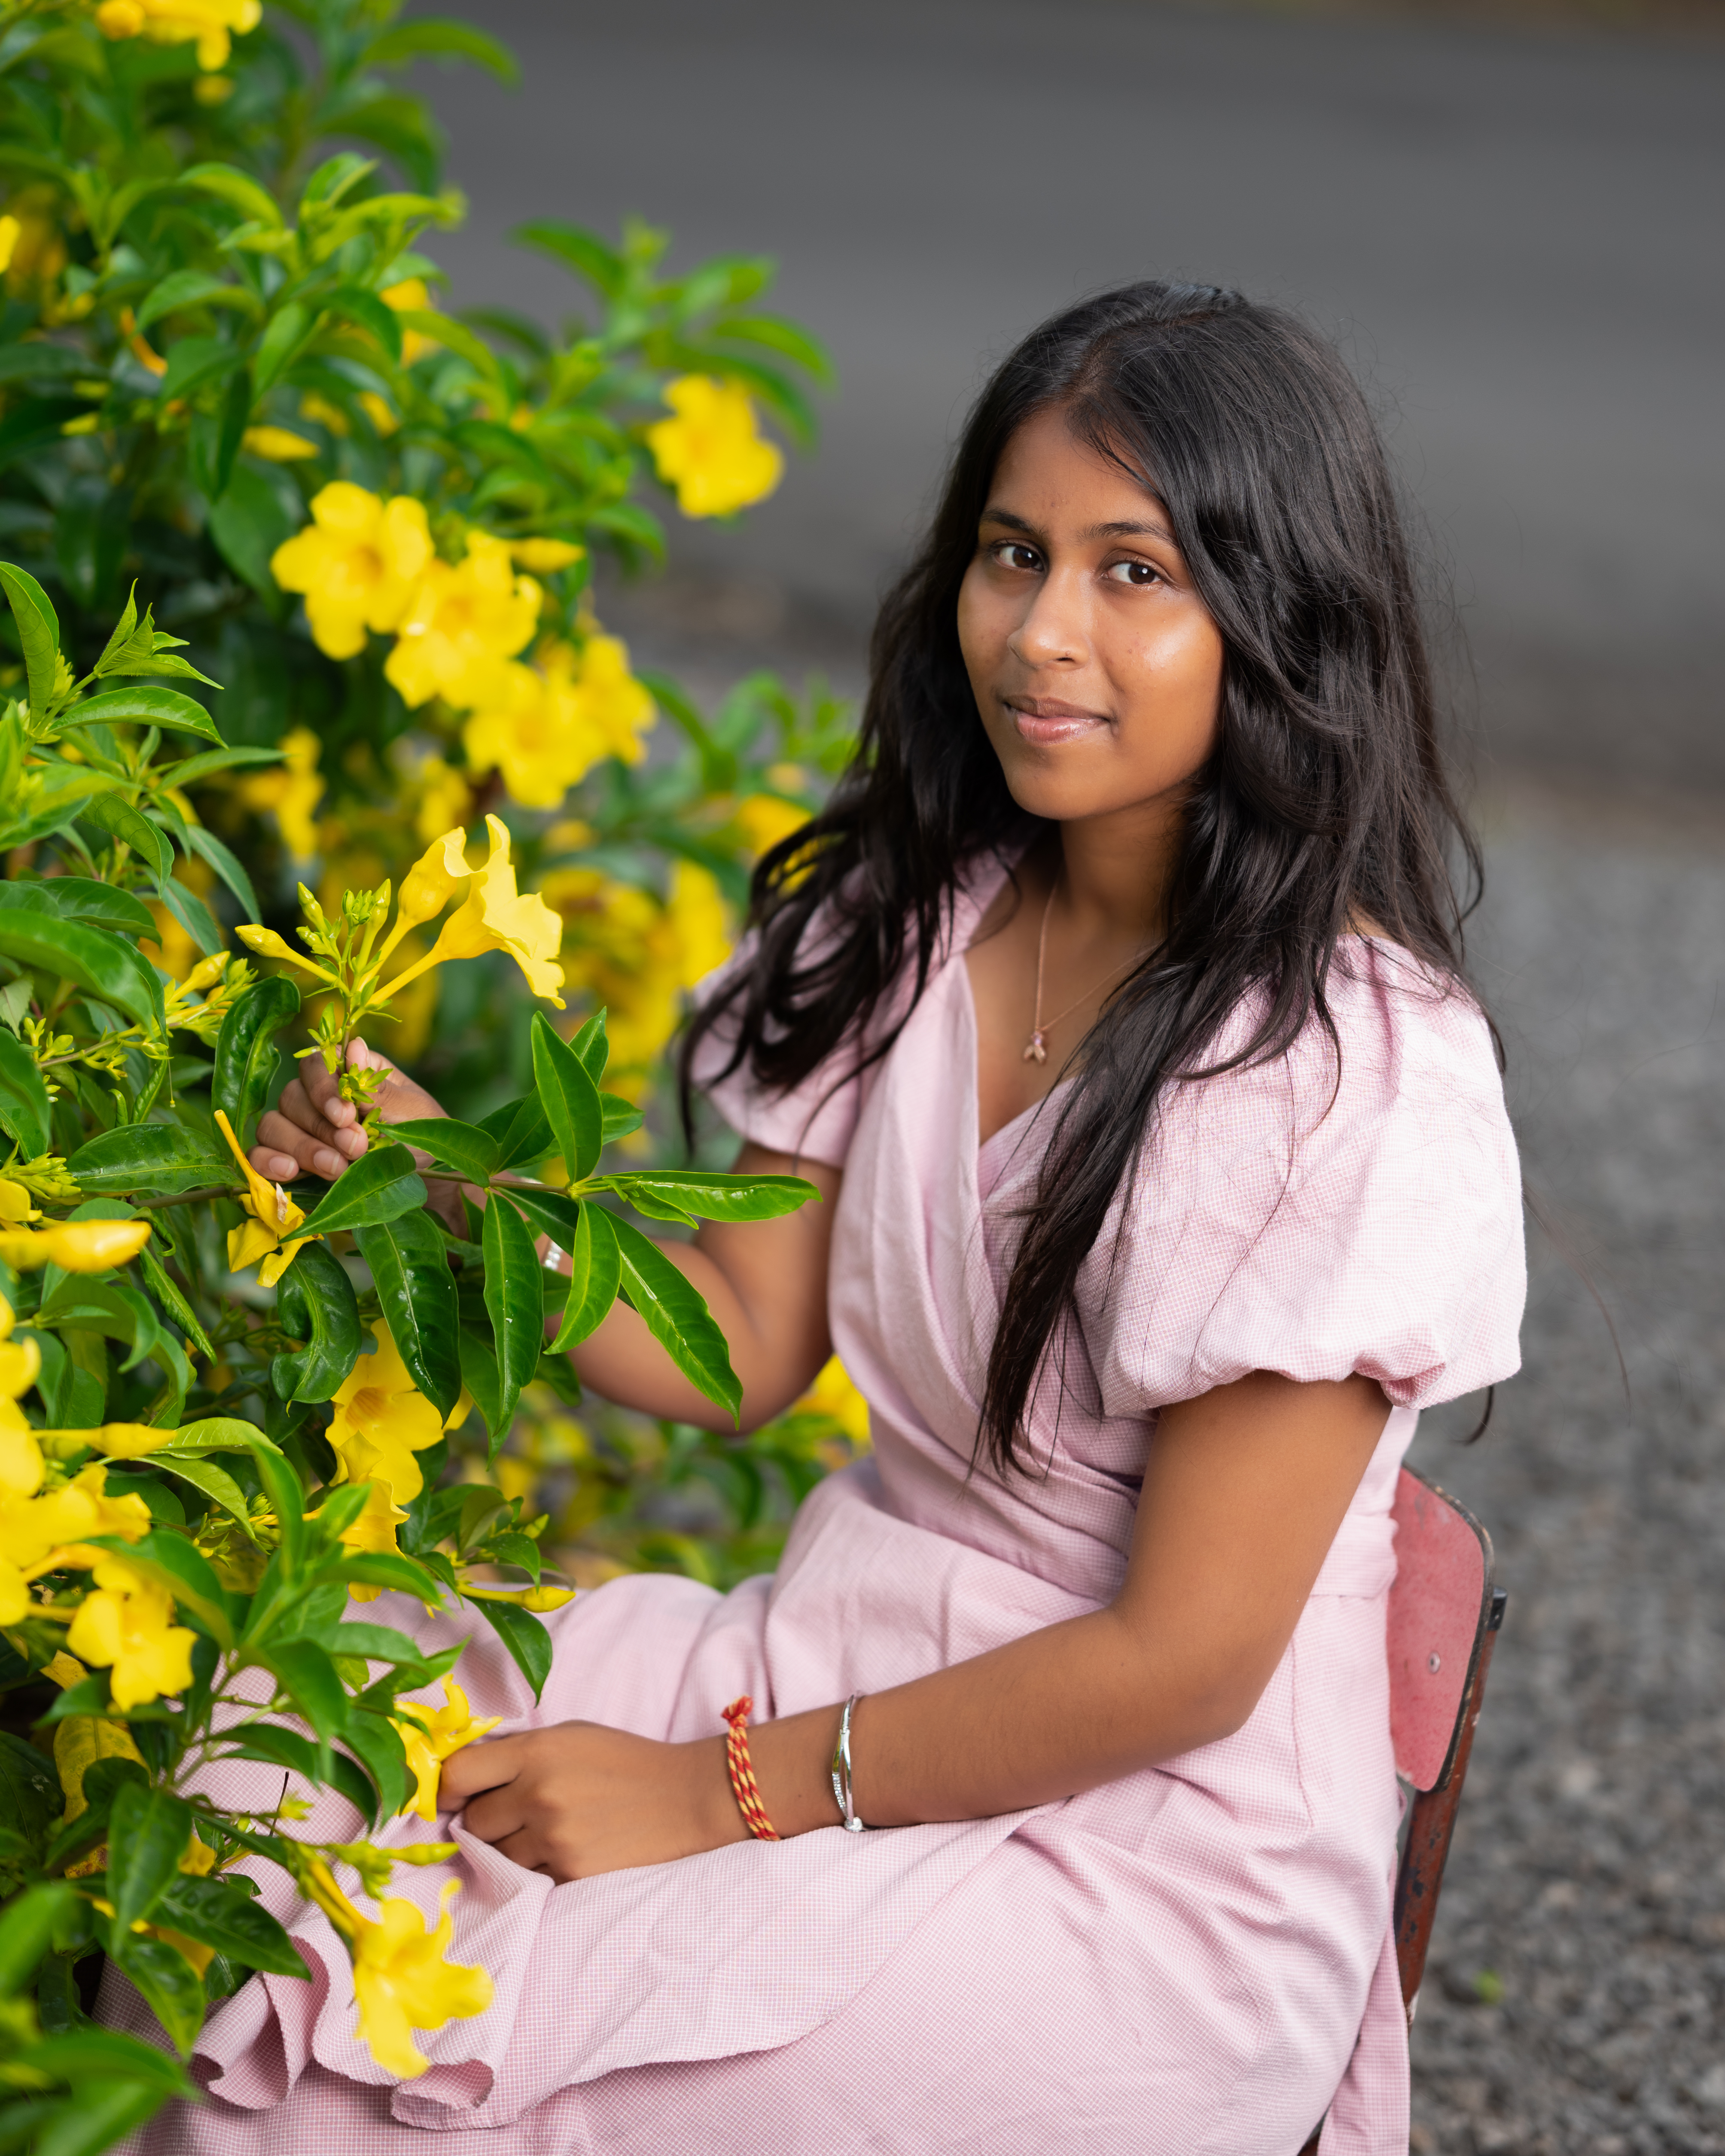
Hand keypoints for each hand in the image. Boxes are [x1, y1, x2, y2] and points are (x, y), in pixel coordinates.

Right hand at [251, 1040, 464, 1232]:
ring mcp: (299, 1128)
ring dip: (302, 1147)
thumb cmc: (422, 1140)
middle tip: (355, 1147)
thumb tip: (355, 1045)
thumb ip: (377, 1088)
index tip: (346, 1116)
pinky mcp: (289, 1160)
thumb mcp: (411, 1114)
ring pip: (274, 1126)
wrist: (427, 1184)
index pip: (314, 1066)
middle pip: (292, 1098)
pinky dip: (268, 1162)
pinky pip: (260, 1155)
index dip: (324, 1090)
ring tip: (336, 1168)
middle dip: (322, 1127)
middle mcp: (317, 1096)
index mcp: (349, 1073)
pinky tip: (289, 1172)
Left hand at [439, 1722, 745, 1881]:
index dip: (449, 1789)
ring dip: (509, 1850)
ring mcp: (554, 1839)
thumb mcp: (569, 1737)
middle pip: (473, 1823)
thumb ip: (516, 1754)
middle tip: (512, 1816)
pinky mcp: (570, 1874)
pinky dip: (536, 1870)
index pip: (458, 1774)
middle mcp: (539, 1795)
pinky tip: (563, 1851)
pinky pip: (527, 1879)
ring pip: (496, 1857)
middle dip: (485, 1822)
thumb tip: (460, 1781)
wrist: (685, 1797)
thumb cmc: (622, 1761)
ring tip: (544, 1833)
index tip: (455, 1797)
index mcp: (536, 1752)